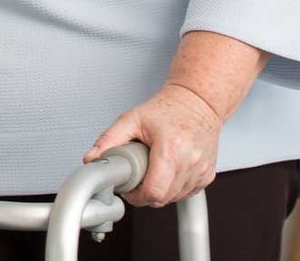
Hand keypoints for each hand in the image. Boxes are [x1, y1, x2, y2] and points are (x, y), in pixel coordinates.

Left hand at [84, 82, 223, 208]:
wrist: (197, 101)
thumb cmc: (167, 108)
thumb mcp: (132, 118)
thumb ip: (109, 140)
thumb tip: (91, 159)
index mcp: (171, 148)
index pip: (153, 192)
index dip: (136, 195)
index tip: (128, 187)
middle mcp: (190, 161)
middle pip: (162, 198)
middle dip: (145, 193)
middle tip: (138, 175)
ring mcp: (201, 170)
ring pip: (174, 198)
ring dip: (160, 190)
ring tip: (154, 167)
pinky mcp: (207, 175)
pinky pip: (186, 193)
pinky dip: (174, 187)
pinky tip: (169, 169)